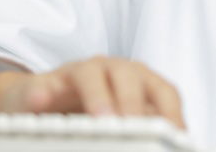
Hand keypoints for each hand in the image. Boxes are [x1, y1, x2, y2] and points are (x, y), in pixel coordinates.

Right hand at [0, 55, 184, 127]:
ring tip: (101, 120)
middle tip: (135, 129)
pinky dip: (41, 94)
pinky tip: (39, 104)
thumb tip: (173, 148)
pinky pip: (42, 85)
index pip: (164, 91)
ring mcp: (78, 73)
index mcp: (139, 80)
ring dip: (98, 96)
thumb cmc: (92, 112)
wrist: (41, 100)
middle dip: (134, 102)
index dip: (172, 113)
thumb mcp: (123, 124)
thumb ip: (144, 134)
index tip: (176, 137)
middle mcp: (113, 70)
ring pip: (90, 74)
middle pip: (130, 76)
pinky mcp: (44, 83)